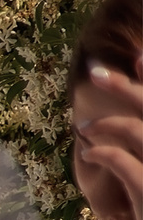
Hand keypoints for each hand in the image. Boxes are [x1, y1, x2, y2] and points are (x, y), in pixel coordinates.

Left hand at [80, 59, 142, 207]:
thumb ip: (141, 144)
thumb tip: (116, 131)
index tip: (138, 55)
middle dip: (125, 87)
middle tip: (95, 73)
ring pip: (136, 131)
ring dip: (105, 125)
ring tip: (83, 127)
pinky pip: (123, 163)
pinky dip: (102, 153)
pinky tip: (88, 152)